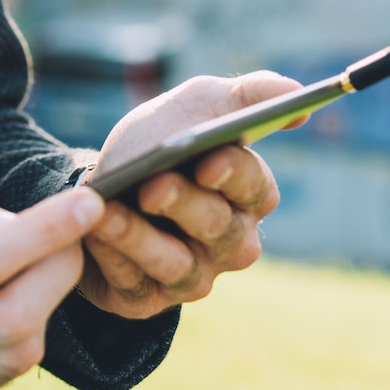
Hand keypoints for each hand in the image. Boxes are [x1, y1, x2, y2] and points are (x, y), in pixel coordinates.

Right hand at [0, 184, 105, 389]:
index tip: (88, 203)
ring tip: (39, 264)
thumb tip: (12, 224)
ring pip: (14, 355)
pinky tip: (9, 302)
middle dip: (59, 272)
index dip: (44, 232)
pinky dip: (16, 337)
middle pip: (13, 319)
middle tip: (76, 234)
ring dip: (44, 305)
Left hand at [75, 72, 301, 318]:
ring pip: (177, 264)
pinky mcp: (150, 298)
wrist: (100, 184)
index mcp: (249, 195)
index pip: (255, 187)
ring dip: (141, 236)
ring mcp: (193, 275)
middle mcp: (231, 242)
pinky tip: (94, 230)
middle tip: (154, 185)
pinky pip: (136, 284)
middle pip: (218, 228)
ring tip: (109, 211)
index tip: (208, 159)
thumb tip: (295, 92)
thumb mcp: (196, 106)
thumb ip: (247, 95)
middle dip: (184, 204)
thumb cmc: (158, 142)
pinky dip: (113, 255)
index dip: (232, 174)